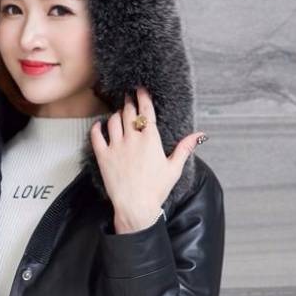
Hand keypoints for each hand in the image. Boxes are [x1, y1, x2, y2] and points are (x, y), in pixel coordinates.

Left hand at [89, 85, 207, 232]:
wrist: (136, 206)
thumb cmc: (156, 190)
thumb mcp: (174, 168)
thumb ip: (185, 148)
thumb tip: (199, 135)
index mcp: (150, 140)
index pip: (146, 111)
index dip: (143, 97)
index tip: (140, 89)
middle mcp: (132, 139)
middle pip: (128, 112)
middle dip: (128, 101)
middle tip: (127, 95)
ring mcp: (116, 147)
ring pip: (113, 121)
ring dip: (116, 114)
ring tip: (119, 112)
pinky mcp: (103, 157)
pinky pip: (96, 136)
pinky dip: (97, 128)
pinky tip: (99, 125)